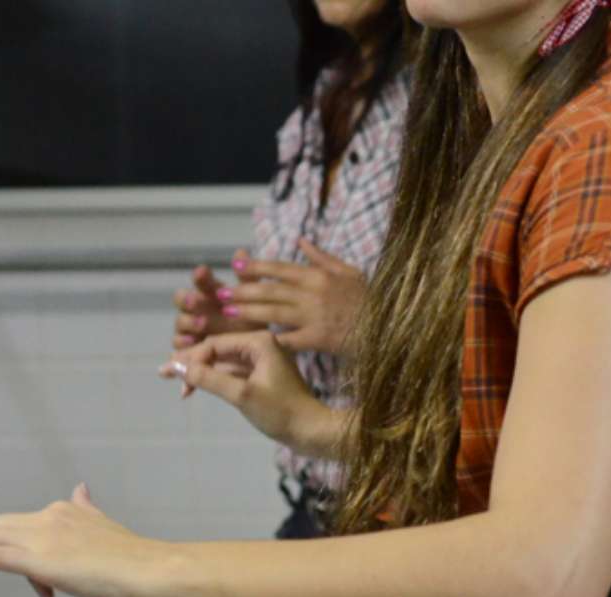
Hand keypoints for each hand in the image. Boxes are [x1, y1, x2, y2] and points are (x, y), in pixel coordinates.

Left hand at [0, 484, 164, 596]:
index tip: (9, 568)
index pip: (25, 526)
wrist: (150, 570)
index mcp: (68, 510)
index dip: (8, 543)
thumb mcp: (108, 529)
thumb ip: (88, 510)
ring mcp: (41, 535)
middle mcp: (50, 516)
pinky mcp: (34, 558)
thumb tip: (81, 489)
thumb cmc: (137, 561)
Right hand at [160, 331, 323, 447]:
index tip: (170, 375)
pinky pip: (232, 374)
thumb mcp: (241, 395)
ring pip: (222, 363)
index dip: (191, 359)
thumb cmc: (282, 412)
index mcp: (260, 342)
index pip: (215, 344)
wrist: (313, 432)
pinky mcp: (262, 378)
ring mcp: (262, 362)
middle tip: (161, 374)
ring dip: (201, 374)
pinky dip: (214, 381)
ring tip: (177, 387)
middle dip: (191, 364)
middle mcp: (261, 346)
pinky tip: (194, 390)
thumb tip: (176, 367)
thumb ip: (208, 379)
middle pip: (217, 351)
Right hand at [172, 253, 264, 350]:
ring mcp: (190, 329)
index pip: (200, 281)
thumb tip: (241, 252)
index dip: (200, 276)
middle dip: (187, 299)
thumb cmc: (250, 321)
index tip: (203, 271)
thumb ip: (247, 280)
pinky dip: (184, 344)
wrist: (253, 351)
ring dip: (188, 321)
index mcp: (210, 294)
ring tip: (201, 323)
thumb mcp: (253, 301)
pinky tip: (193, 343)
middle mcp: (196, 309)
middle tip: (195, 299)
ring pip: (180, 322)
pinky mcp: (188, 348)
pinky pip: (179, 346)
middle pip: (182, 299)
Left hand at [217, 239, 365, 353]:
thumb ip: (322, 256)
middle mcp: (313, 293)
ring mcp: (314, 316)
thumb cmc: (371, 298)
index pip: (280, 268)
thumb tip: (300, 239)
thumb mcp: (349, 271)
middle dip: (243, 291)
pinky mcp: (319, 339)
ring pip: (274, 312)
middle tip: (220, 294)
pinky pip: (290, 340)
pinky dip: (272, 341)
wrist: (390, 325)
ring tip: (228, 313)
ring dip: (249, 312)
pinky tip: (254, 342)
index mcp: (318, 275)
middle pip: (270, 290)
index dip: (255, 267)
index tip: (236, 266)